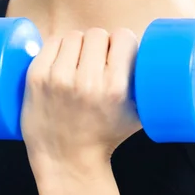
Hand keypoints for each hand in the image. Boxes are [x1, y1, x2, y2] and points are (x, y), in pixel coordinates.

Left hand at [21, 28, 142, 178]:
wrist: (66, 161)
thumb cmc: (104, 136)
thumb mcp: (137, 115)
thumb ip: (147, 87)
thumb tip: (159, 55)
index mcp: (115, 89)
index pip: (123, 37)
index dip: (122, 41)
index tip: (119, 50)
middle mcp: (86, 82)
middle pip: (96, 34)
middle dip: (99, 43)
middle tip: (98, 57)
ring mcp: (58, 78)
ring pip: (73, 36)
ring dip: (78, 44)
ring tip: (80, 60)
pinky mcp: (36, 77)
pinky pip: (52, 43)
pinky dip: (58, 47)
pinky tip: (62, 59)